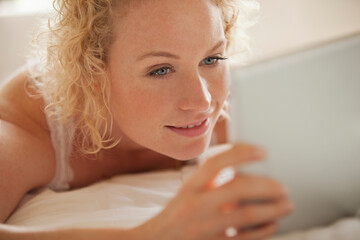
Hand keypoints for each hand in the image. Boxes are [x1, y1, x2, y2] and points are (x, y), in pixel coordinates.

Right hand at [132, 143, 293, 239]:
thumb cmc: (177, 214)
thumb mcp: (188, 191)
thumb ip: (210, 179)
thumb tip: (243, 168)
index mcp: (190, 187)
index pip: (216, 163)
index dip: (241, 153)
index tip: (263, 152)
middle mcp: (196, 205)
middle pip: (237, 189)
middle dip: (267, 186)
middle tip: (284, 187)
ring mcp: (204, 228)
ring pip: (246, 215)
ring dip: (272, 209)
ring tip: (287, 204)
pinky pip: (244, 239)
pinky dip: (263, 231)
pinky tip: (273, 224)